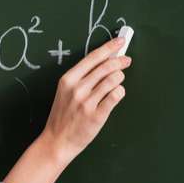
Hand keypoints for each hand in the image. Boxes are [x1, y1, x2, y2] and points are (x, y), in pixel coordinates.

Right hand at [39, 36, 130, 163]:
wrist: (57, 141)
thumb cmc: (63, 116)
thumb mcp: (65, 91)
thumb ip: (83, 77)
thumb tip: (105, 60)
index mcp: (68, 79)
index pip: (93, 57)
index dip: (109, 47)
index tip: (120, 41)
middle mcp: (77, 89)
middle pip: (106, 66)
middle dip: (120, 61)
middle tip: (126, 61)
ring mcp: (87, 102)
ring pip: (114, 80)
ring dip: (120, 78)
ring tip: (118, 81)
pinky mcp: (97, 115)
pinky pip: (116, 95)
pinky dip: (120, 92)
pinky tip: (117, 93)